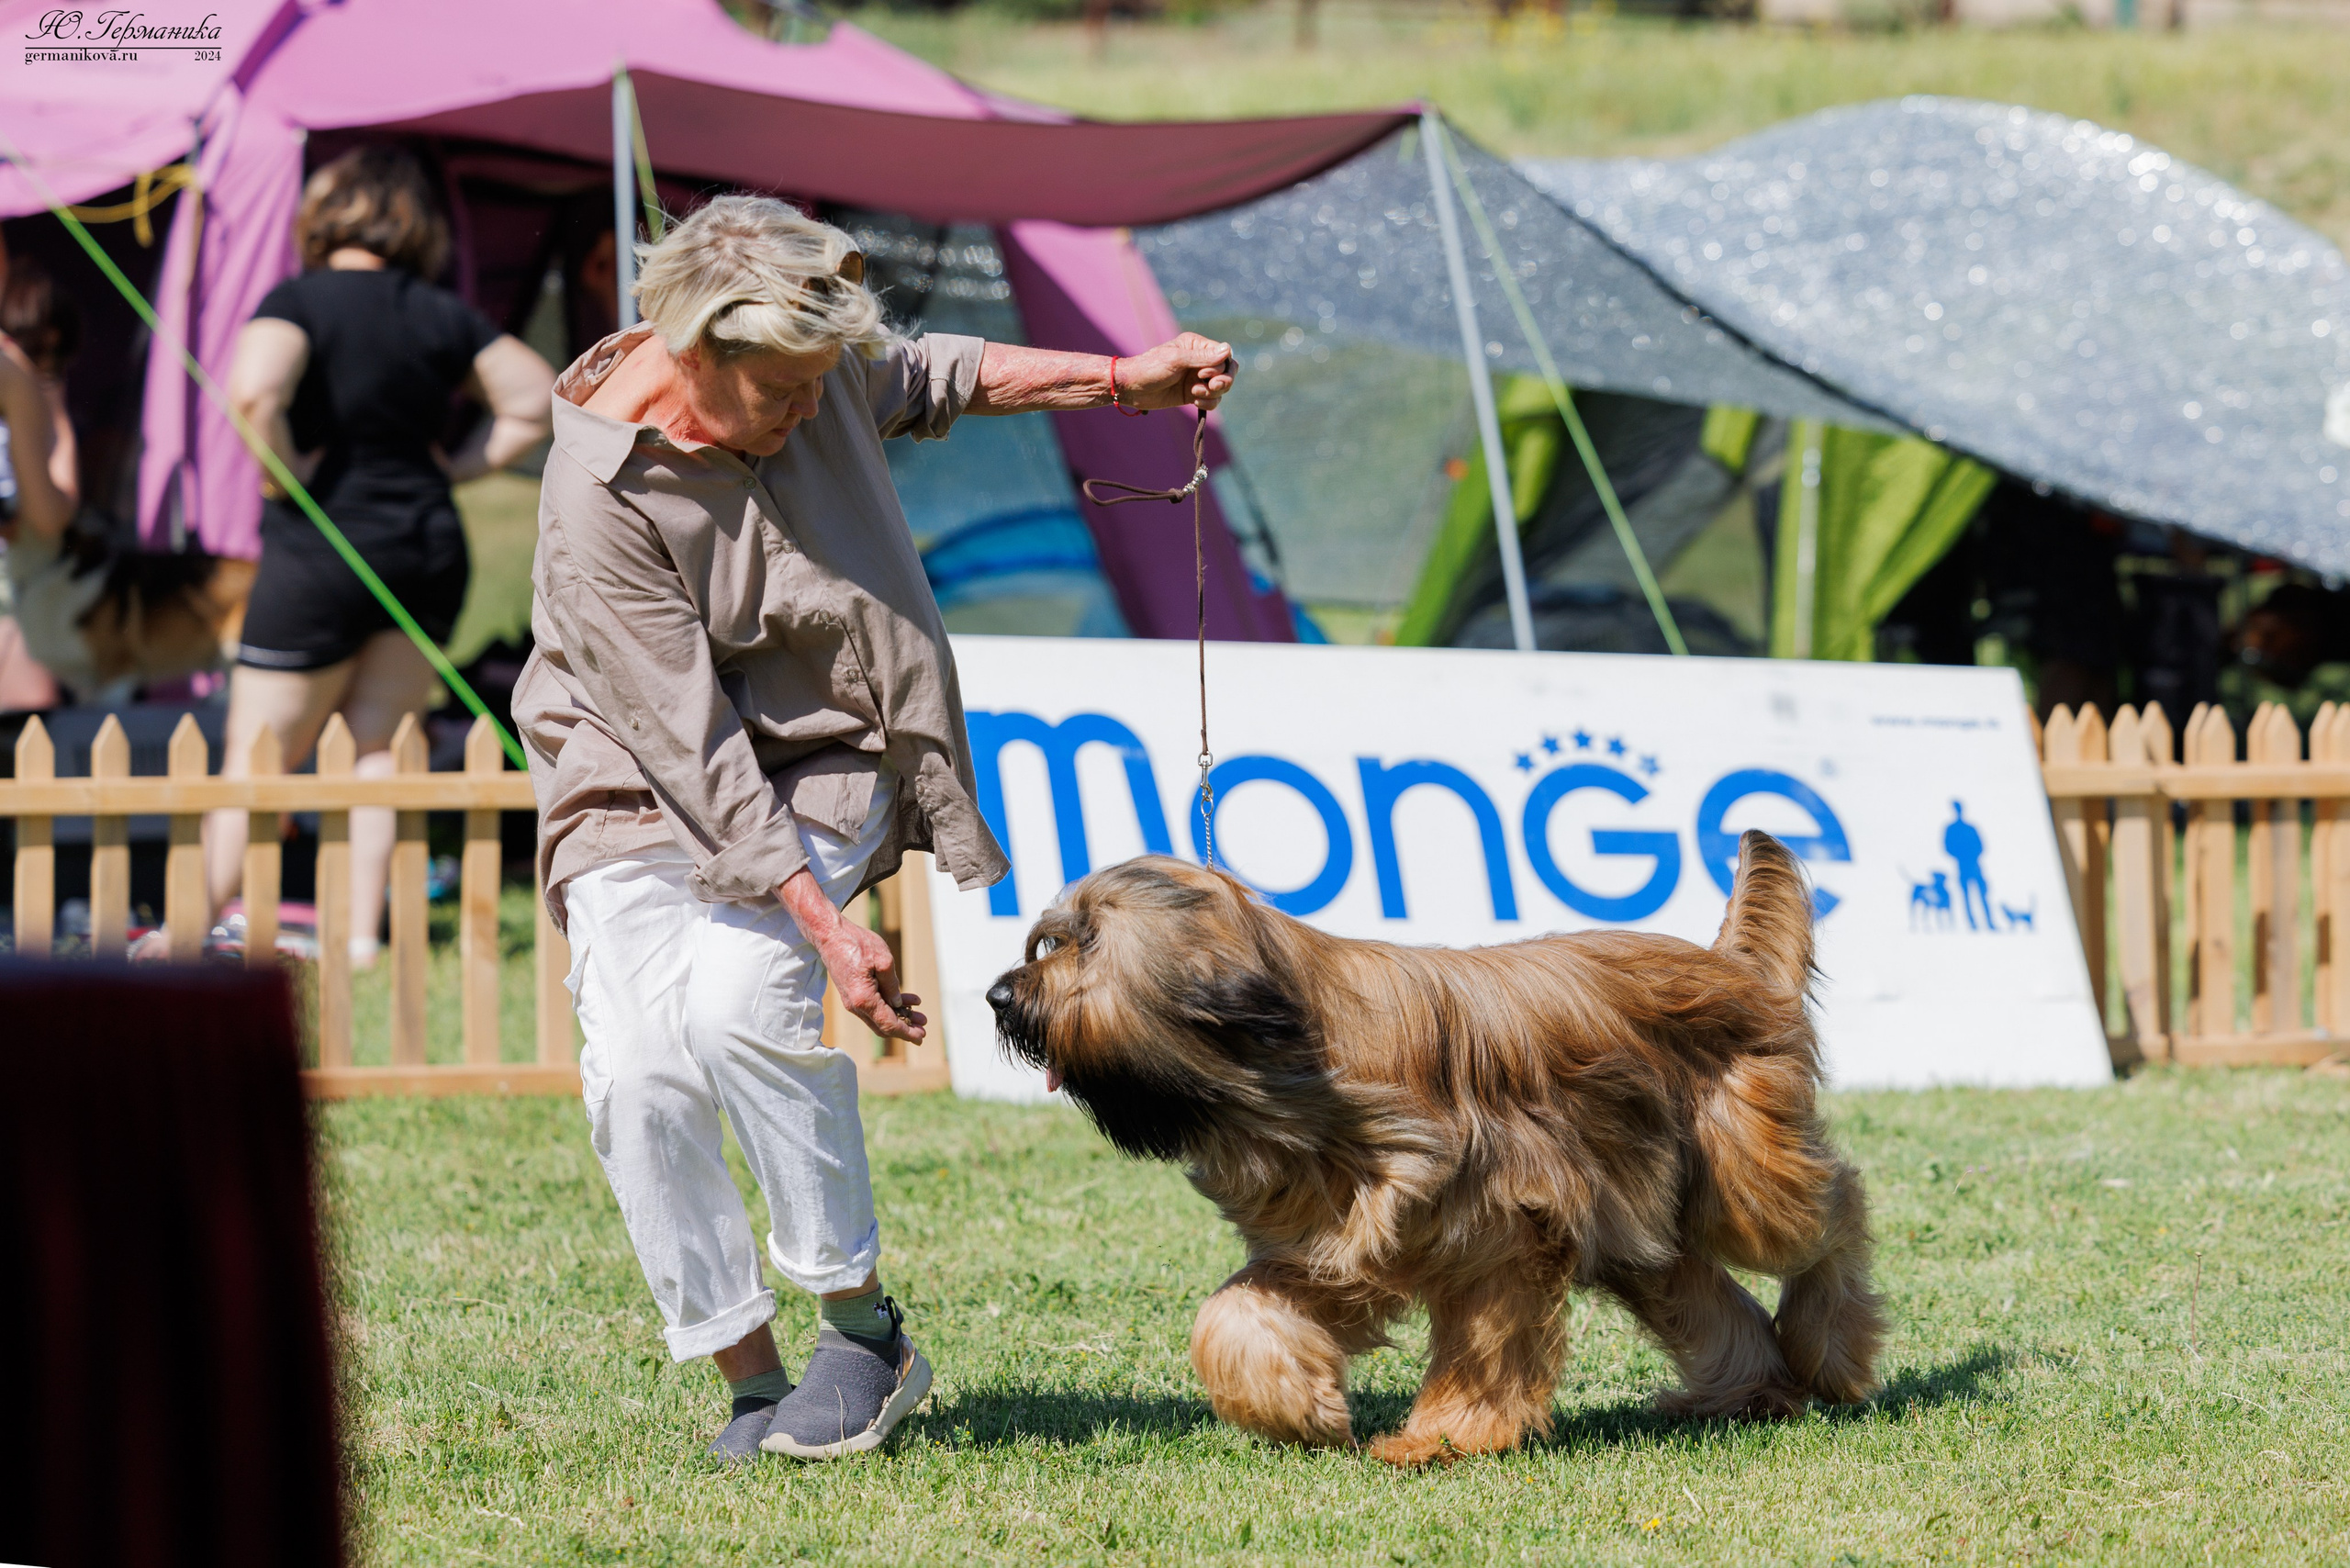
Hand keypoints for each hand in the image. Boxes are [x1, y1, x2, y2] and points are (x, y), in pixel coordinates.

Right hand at [782, 868, 926, 1043]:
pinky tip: (907, 1000)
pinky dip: (890, 1005)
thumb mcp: (883, 960)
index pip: (888, 1024)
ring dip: (900, 1017)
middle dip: (905, 1028)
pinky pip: (874, 1006)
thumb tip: (897, 1003)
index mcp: (863, 999)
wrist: (830, 935)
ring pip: (879, 1017)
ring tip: (920, 1015)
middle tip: (924, 1029)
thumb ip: (892, 985)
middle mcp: (856, 1005)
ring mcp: (853, 1000)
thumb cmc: (856, 944)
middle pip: (883, 1026)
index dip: (906, 1032)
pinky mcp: (853, 993)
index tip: (921, 1036)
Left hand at [1117, 332, 1235, 411]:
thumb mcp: (1177, 360)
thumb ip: (1203, 357)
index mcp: (1196, 346)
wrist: (1133, 388)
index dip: (1221, 367)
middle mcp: (1200, 361)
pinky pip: (1212, 400)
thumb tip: (1228, 349)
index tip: (1204, 373)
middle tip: (1212, 386)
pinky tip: (1195, 402)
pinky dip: (1209, 403)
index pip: (1224, 355)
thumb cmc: (1151, 368)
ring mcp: (1197, 379)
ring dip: (1213, 393)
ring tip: (1195, 393)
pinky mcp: (1193, 394)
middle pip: (1228, 371)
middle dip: (1223, 381)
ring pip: (1222, 388)